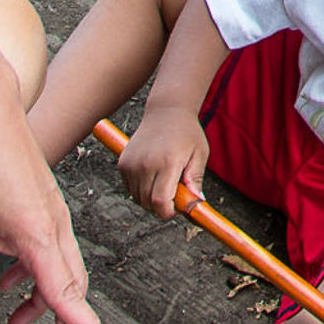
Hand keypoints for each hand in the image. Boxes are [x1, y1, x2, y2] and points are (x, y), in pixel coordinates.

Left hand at [0, 110, 100, 323]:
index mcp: (39, 238)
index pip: (66, 294)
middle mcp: (54, 228)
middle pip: (70, 286)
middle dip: (62, 323)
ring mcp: (52, 215)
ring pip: (59, 268)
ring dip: (42, 299)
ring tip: (15, 321)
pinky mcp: (44, 206)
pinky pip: (49, 249)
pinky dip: (33, 272)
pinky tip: (6, 276)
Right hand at [112, 106, 206, 220]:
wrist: (166, 112)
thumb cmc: (187, 133)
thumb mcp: (199, 154)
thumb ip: (196, 179)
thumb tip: (196, 202)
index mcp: (167, 162)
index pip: (160, 201)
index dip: (167, 212)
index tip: (176, 209)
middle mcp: (146, 164)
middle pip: (147, 203)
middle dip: (161, 207)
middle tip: (174, 195)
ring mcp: (132, 164)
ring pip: (137, 198)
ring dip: (150, 199)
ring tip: (165, 183)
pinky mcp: (123, 163)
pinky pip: (130, 188)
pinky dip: (141, 190)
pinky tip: (153, 176)